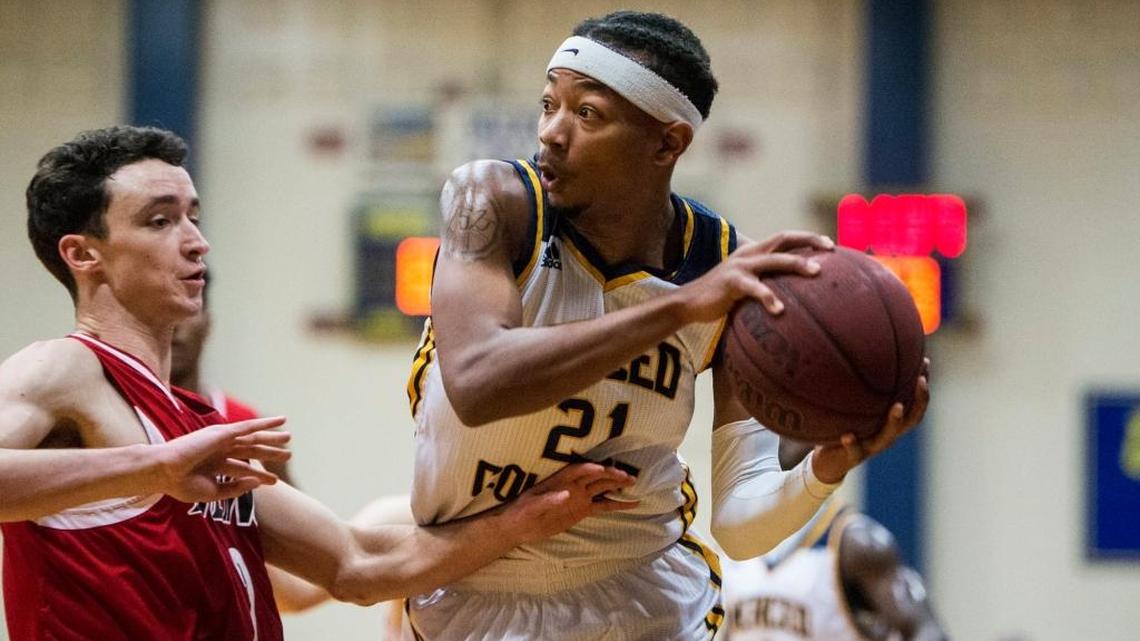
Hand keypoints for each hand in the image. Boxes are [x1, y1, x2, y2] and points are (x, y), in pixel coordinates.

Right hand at [154, 416, 291, 503]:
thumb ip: (235, 488)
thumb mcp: (213, 492)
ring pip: (252, 438)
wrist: (165, 473)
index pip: (243, 469)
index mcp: (215, 465)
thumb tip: (257, 483)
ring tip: (288, 438)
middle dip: (270, 454)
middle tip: (288, 456)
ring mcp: (221, 441)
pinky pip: (248, 427)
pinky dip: (264, 423)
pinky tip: (279, 421)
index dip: (260, 475)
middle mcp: (220, 451)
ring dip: (271, 438)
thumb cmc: (182, 484)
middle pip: (251, 451)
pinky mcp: (222, 433)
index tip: (274, 481)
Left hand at [502, 462, 636, 543]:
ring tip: (634, 484)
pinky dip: (616, 504)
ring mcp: (580, 498)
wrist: (520, 526)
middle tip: (629, 477)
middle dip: (612, 475)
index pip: (579, 471)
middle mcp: (574, 486)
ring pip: (602, 488)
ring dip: (617, 485)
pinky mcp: (582, 510)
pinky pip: (603, 506)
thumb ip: (548, 500)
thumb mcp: (532, 506)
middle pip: (596, 477)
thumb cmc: (523, 512)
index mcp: (561, 480)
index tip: (603, 469)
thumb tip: (566, 494)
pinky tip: (631, 503)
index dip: (591, 469)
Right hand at [676, 231, 833, 323]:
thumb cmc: (722, 297)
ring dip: (796, 263)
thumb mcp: (746, 284)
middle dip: (808, 241)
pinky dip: (768, 297)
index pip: (785, 238)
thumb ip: (765, 281)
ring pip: (774, 260)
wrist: (689, 302)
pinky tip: (779, 310)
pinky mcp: (731, 282)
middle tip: (830, 249)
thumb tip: (793, 295)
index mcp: (754, 252)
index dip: (807, 238)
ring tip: (816, 272)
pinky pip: (754, 288)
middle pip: (783, 238)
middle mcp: (749, 254)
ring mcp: (740, 266)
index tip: (830, 245)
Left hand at [812, 358, 930, 483]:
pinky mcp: (853, 457)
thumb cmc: (847, 428)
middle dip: (919, 400)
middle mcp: (886, 435)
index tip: (926, 363)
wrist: (830, 461)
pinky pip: (854, 450)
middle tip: (921, 381)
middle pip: (911, 420)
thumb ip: (862, 388)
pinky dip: (852, 443)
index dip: (922, 386)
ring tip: (896, 406)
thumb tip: (862, 352)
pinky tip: (847, 435)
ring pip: (887, 436)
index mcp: (890, 424)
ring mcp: (871, 447)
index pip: (914, 405)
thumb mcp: (855, 408)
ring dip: (894, 421)